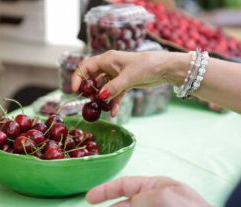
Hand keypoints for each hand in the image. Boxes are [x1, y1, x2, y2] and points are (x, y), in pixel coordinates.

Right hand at [71, 50, 188, 115]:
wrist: (166, 68)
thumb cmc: (147, 66)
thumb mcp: (129, 77)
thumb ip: (114, 87)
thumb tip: (100, 97)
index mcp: (107, 59)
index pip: (86, 67)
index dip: (78, 77)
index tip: (74, 90)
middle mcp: (110, 66)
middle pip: (93, 78)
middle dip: (89, 90)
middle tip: (87, 101)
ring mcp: (117, 76)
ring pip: (103, 88)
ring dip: (102, 99)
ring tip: (101, 108)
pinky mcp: (124, 84)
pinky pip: (115, 94)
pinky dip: (113, 103)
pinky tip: (113, 113)